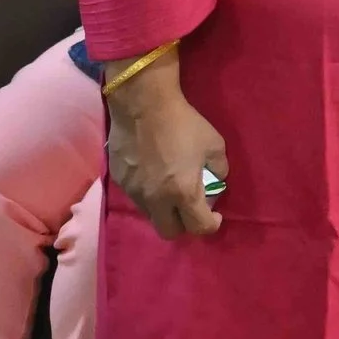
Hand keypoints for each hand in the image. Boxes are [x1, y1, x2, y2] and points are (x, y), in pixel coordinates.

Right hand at [105, 59, 226, 240]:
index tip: (216, 214)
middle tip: (192, 208)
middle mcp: (156, 200)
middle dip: (184, 226)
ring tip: (172, 188)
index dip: (212, 224)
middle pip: (169, 232)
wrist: (144, 106)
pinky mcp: (119, 182)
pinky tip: (155, 175)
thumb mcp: (215, 145)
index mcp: (183, 193)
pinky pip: (137, 198)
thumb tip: (214, 182)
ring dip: (165, 210)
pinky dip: (149, 195)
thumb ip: (218, 170)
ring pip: (151, 216)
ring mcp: (134, 192)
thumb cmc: (184, 124)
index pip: (199, 227)